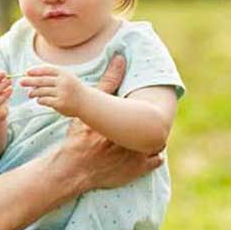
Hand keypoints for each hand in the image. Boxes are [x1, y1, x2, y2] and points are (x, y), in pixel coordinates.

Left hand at [19, 65, 87, 116]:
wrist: (86, 102)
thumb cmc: (72, 88)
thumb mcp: (66, 78)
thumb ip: (52, 75)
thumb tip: (31, 75)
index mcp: (64, 74)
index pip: (47, 70)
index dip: (36, 70)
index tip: (27, 72)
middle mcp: (63, 82)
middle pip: (42, 80)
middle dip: (30, 81)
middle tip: (21, 82)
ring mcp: (62, 93)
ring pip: (42, 91)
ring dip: (33, 92)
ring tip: (29, 94)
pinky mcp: (60, 103)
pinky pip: (45, 100)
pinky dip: (40, 100)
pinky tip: (39, 100)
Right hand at [53, 55, 160, 191]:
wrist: (72, 170)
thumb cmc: (80, 137)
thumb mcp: (91, 109)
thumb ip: (107, 83)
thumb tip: (120, 58)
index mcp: (127, 123)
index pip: (153, 110)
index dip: (154, 109)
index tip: (152, 108)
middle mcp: (137, 137)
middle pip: (157, 126)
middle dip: (153, 124)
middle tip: (149, 122)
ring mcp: (139, 156)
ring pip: (158, 143)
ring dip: (154, 140)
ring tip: (146, 136)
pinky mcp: (137, 171)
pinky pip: (156, 160)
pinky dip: (153, 155)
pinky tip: (145, 151)